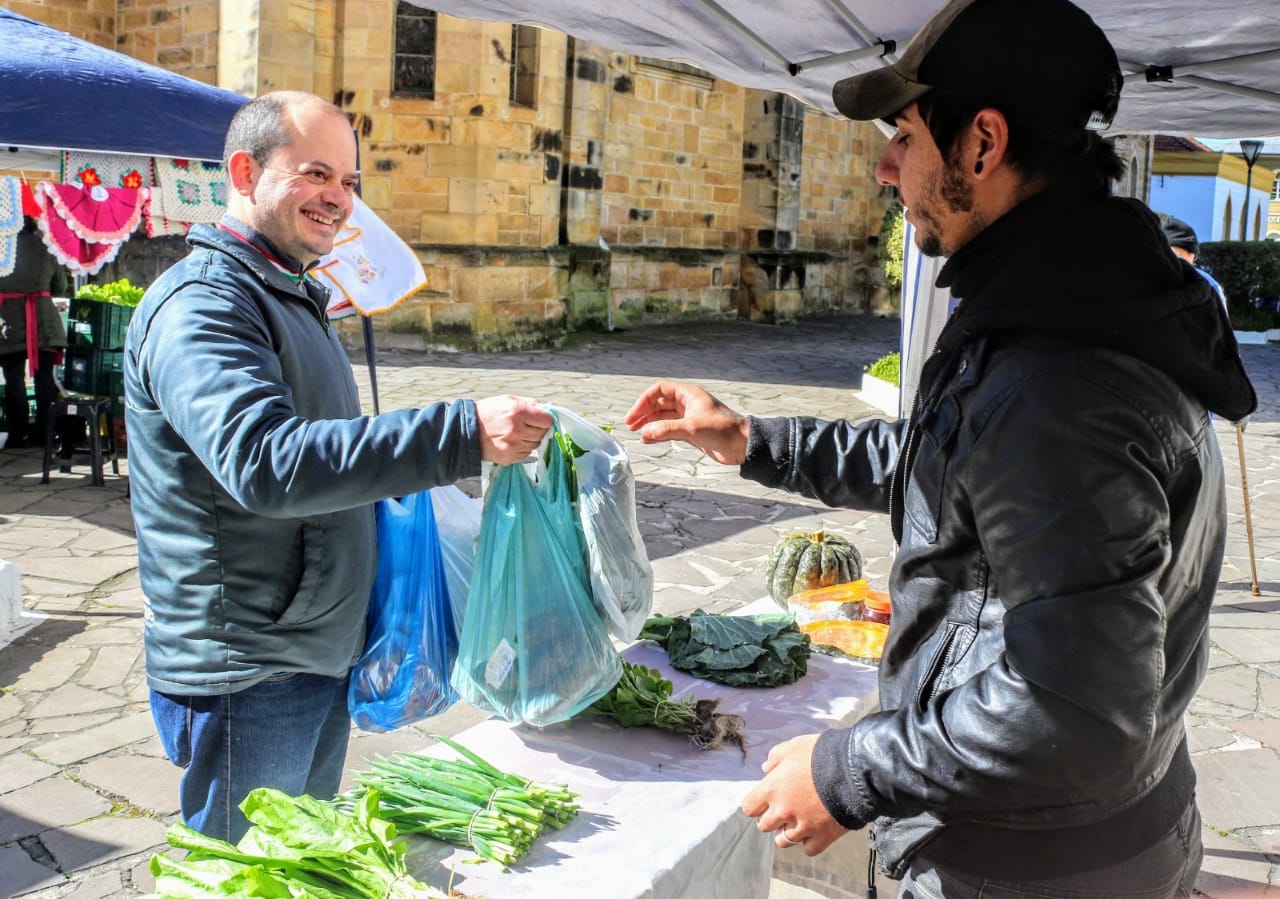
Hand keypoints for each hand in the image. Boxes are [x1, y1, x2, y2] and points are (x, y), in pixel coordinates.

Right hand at [475, 396, 552, 463]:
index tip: (540, 418)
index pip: (547, 420)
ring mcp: (514, 446)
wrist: (467, 431)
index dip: (544, 418)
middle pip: (543, 432)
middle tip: (527, 425)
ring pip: (536, 444)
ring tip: (518, 433)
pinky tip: (512, 441)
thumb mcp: (508, 400)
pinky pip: (527, 453)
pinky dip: (523, 447)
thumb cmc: (488, 413)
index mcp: (518, 412)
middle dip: (538, 428)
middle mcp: (517, 430)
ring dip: (531, 438)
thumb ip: (530, 403)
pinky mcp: (510, 457)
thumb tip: (547, 409)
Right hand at [623, 380, 749, 464]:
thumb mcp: (692, 428)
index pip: (659, 390)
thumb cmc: (723, 430)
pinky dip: (658, 434)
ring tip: (637, 433)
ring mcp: (688, 417)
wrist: (742, 445)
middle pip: (659, 403)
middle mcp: (687, 403)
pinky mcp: (691, 431)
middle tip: (630, 425)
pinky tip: (649, 440)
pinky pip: (669, 430)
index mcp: (688, 394)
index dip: (644, 401)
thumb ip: (666, 430)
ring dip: (649, 424)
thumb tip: (644, 432)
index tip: (634, 414)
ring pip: (662, 417)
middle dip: (644, 413)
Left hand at [741, 734, 848, 855]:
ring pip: (783, 841)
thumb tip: (766, 768)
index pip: (749, 807)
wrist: (853, 770)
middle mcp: (782, 812)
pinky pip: (808, 849)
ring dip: (786, 832)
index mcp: (772, 789)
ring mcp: (802, 827)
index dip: (756, 803)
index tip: (764, 799)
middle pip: (764, 826)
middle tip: (783, 809)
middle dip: (771, 817)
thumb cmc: (821, 754)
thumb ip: (775, 757)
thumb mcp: (793, 746)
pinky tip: (814, 831)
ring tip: (796, 822)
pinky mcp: (822, 837)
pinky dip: (809, 842)